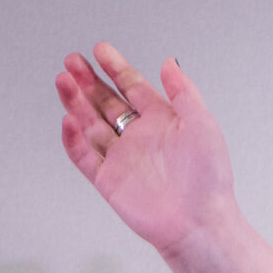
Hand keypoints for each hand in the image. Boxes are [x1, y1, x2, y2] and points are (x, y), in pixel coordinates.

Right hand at [56, 43, 236, 261]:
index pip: (133, 88)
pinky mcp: (108, 180)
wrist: (199, 223)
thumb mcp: (202, 125)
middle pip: (106, 102)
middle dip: (88, 81)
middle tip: (72, 61)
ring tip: (63, 81)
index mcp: (163, 122)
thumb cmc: (208, 179)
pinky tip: (68, 120)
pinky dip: (73, 139)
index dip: (116, 68)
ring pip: (91, 124)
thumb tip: (169, 62)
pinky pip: (84, 156)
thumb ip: (184, 92)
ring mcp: (122, 158)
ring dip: (75, 102)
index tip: (100, 50)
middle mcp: (140, 138)